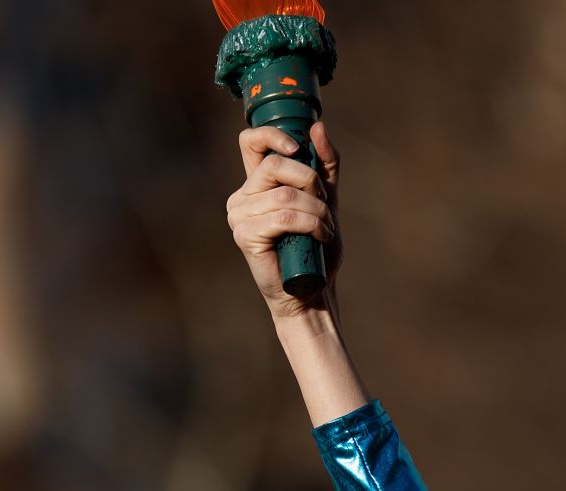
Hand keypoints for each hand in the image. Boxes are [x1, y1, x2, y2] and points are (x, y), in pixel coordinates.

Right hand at [226, 121, 342, 319]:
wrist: (312, 289)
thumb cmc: (316, 247)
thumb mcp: (326, 199)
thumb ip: (324, 164)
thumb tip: (317, 126)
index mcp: (256, 184)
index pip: (250, 142)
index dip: (272, 135)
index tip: (297, 146)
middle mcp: (242, 197)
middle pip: (275, 164)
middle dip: (310, 181)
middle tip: (324, 204)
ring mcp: (239, 216)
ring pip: (286, 195)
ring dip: (318, 210)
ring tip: (326, 228)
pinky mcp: (244, 236)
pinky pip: (285, 217)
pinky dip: (311, 224)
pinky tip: (319, 237)